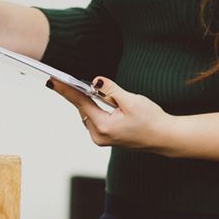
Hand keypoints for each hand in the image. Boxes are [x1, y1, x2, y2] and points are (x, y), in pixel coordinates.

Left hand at [48, 76, 176, 155]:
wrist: (165, 137)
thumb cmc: (152, 120)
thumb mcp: (131, 101)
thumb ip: (111, 90)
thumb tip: (95, 82)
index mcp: (104, 126)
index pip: (80, 103)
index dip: (66, 89)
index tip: (53, 80)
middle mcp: (99, 136)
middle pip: (83, 108)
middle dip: (80, 94)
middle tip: (71, 80)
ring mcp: (102, 139)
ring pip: (88, 114)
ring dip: (89, 101)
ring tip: (92, 91)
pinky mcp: (106, 138)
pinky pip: (95, 119)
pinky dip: (95, 109)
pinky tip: (100, 101)